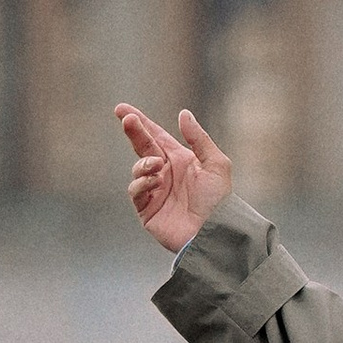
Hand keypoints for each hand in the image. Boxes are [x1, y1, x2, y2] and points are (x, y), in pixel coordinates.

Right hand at [116, 105, 232, 254]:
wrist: (215, 233)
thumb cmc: (220, 201)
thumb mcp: (216, 164)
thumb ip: (199, 138)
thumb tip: (183, 113)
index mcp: (180, 160)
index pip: (156, 136)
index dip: (140, 122)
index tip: (122, 109)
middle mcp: (165, 173)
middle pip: (143, 147)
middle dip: (133, 132)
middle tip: (126, 118)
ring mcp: (155, 191)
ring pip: (138, 168)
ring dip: (144, 163)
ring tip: (157, 165)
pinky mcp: (147, 210)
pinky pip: (136, 191)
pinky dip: (142, 182)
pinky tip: (156, 181)